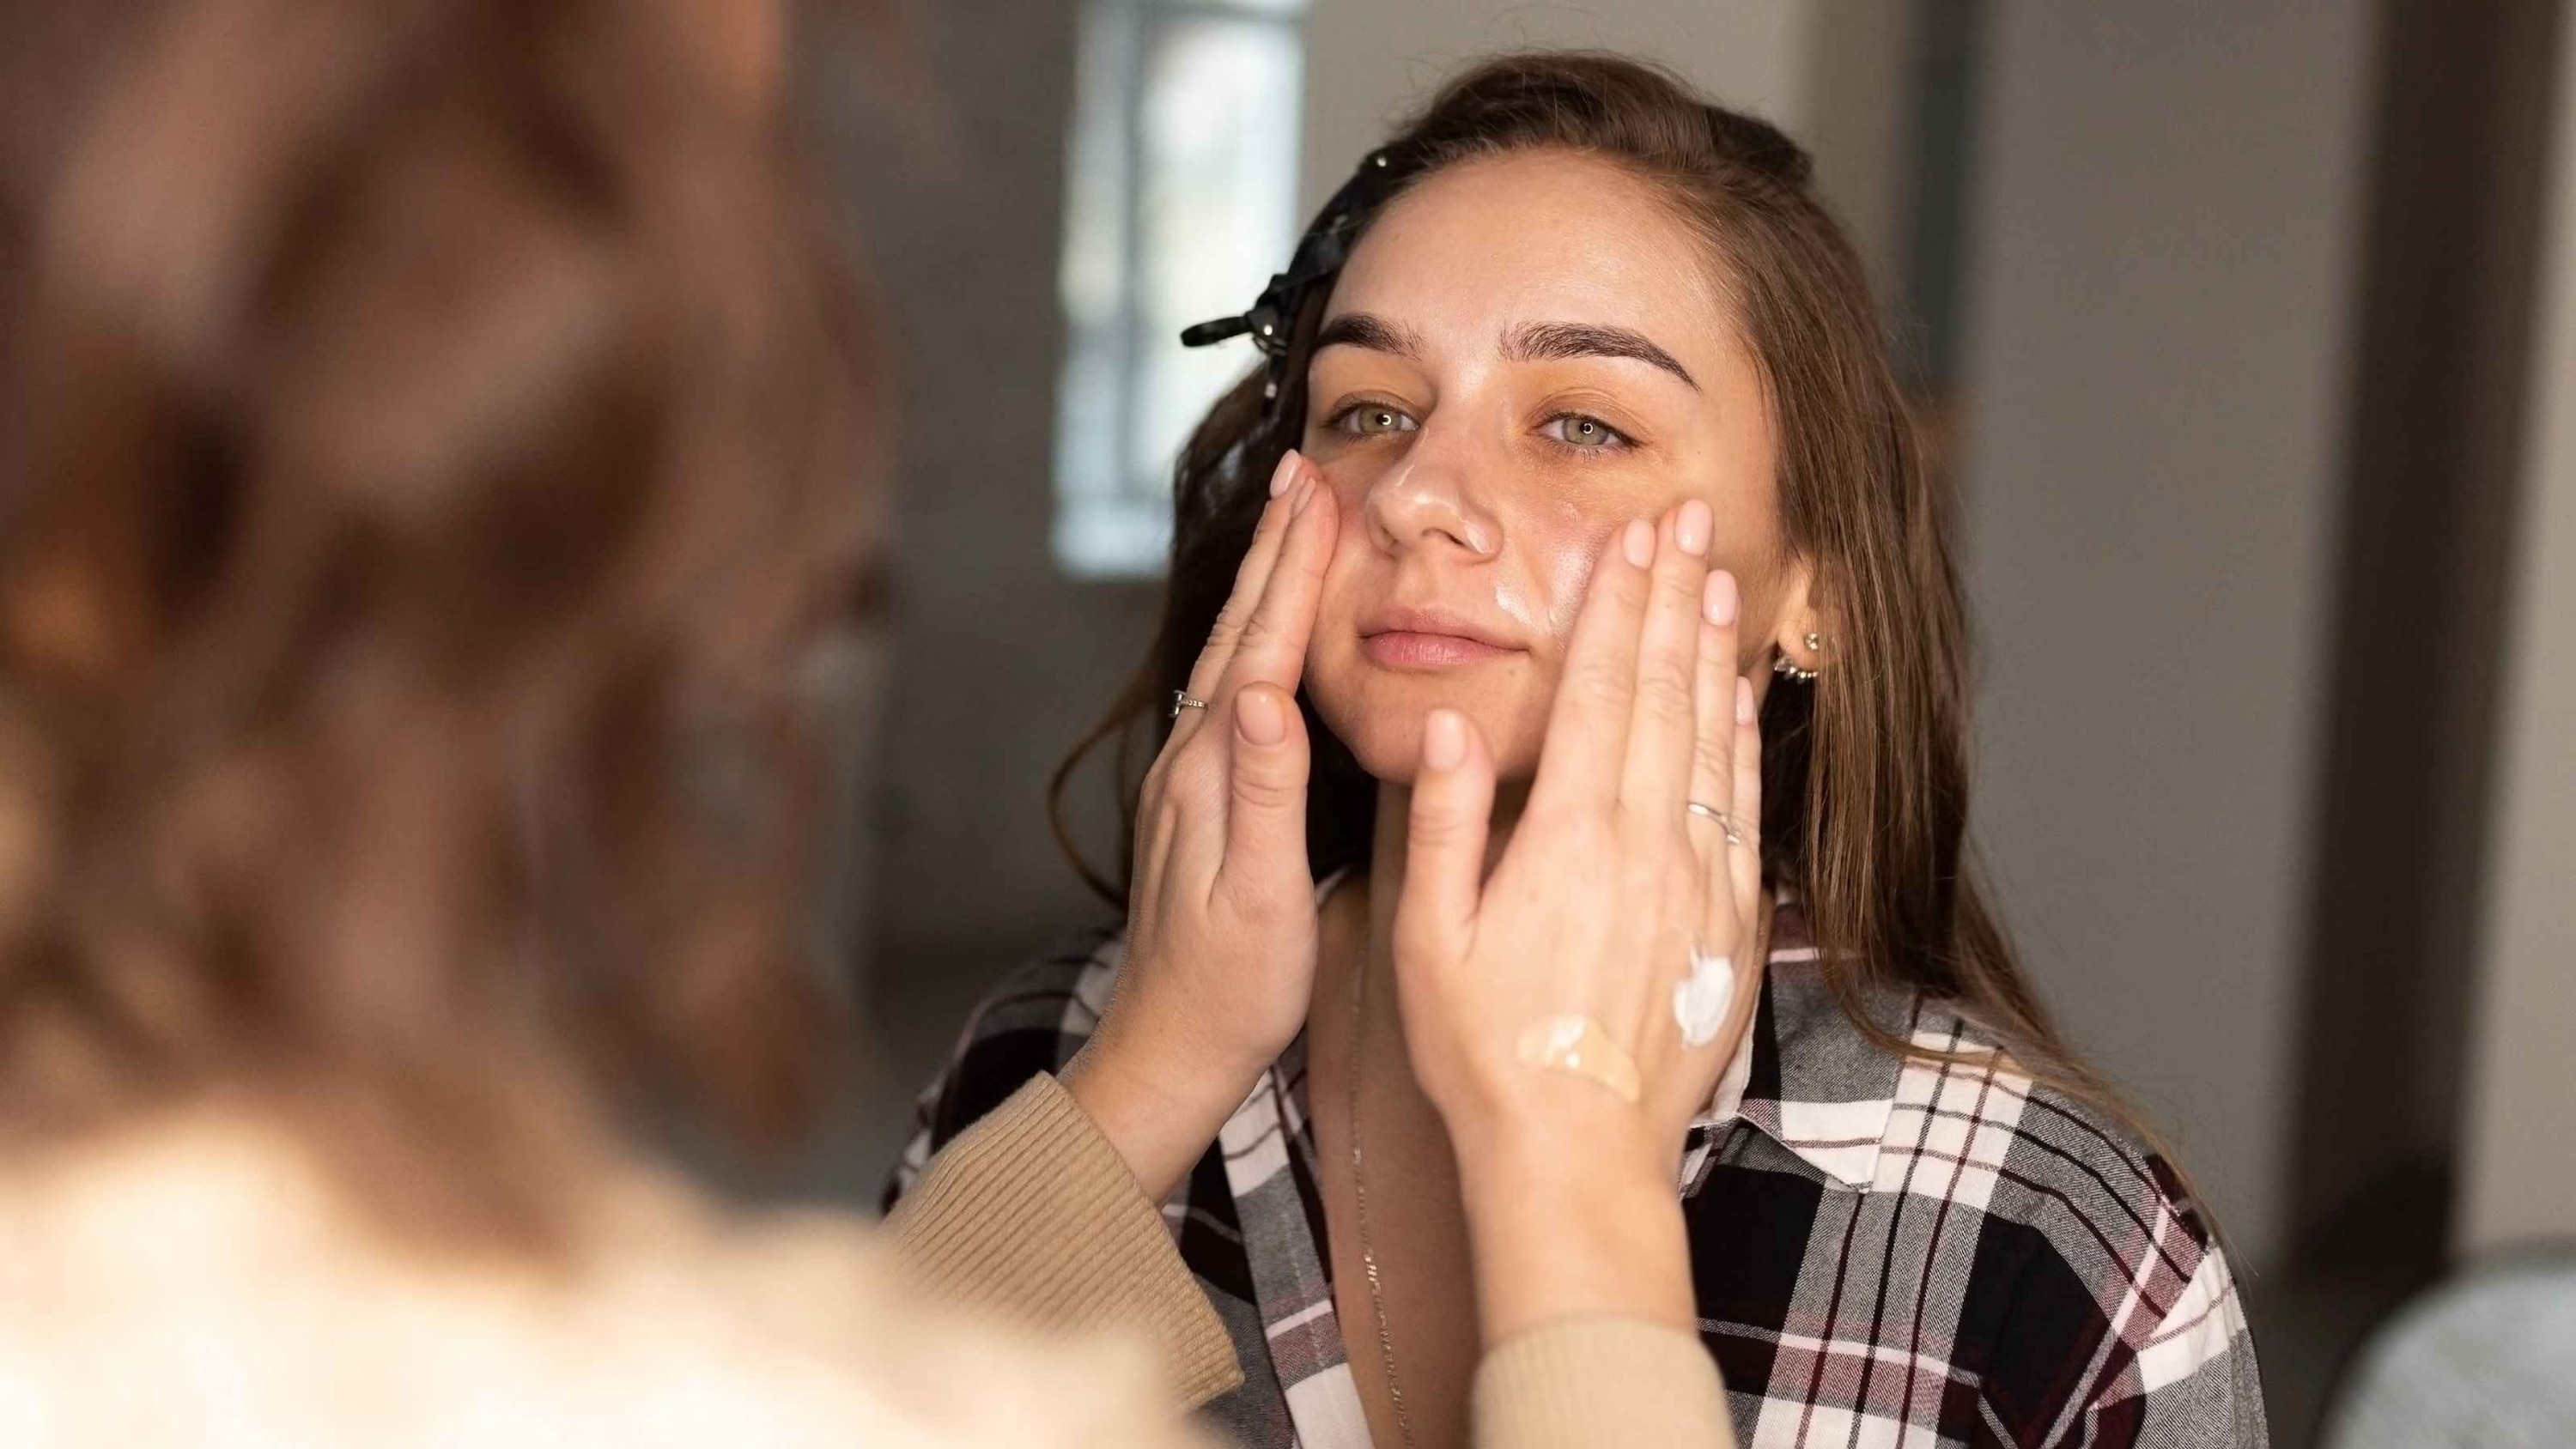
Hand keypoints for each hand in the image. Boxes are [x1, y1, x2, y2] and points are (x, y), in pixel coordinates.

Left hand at [1064, 450, 1337, 1200]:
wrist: (1167, 1051)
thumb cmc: (1227, 989)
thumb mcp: (1259, 897)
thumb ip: (1263, 792)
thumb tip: (1264, 693)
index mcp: (1211, 775)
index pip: (1260, 648)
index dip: (1293, 568)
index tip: (1320, 492)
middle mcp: (1190, 764)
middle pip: (1239, 635)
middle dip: (1276, 551)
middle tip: (1308, 474)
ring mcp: (1190, 783)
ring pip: (1234, 660)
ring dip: (1267, 589)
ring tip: (1296, 531)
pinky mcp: (1200, 805)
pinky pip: (1236, 696)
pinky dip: (1261, 644)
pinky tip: (1277, 643)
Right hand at [1391, 500, 1765, 1339]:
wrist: (1576, 1152)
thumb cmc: (1485, 1051)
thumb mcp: (1428, 937)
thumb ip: (1446, 823)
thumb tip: (1452, 725)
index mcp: (1571, 836)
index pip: (1601, 688)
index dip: (1620, 603)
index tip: (1634, 536)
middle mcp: (1647, 843)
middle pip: (1665, 691)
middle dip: (1675, 596)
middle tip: (1689, 519)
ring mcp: (1698, 882)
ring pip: (1712, 739)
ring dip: (1714, 651)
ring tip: (1719, 577)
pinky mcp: (1728, 925)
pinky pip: (1742, 809)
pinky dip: (1741, 742)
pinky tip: (1739, 699)